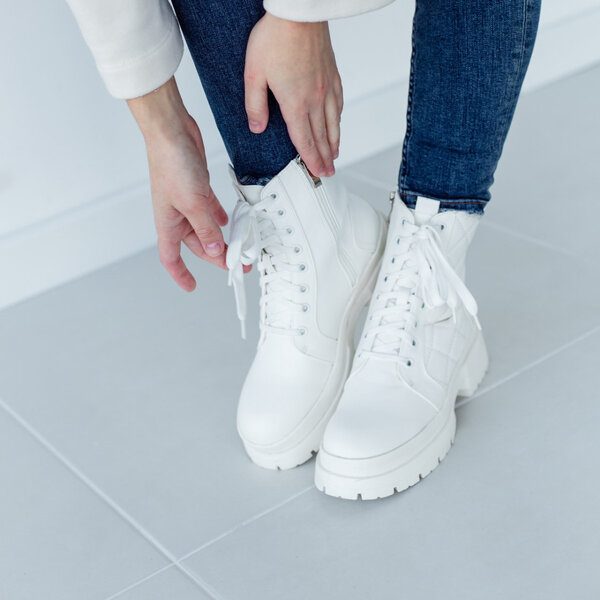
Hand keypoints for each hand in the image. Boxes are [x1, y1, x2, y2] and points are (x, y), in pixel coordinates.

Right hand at [127, 78, 234, 291]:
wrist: (171, 130)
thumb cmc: (171, 163)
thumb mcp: (193, 203)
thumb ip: (206, 229)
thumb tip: (214, 251)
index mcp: (168, 223)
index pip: (171, 258)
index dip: (180, 274)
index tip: (192, 287)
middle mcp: (176, 215)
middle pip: (197, 245)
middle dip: (216, 257)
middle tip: (238, 265)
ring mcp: (187, 202)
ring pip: (206, 228)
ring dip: (222, 238)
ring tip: (241, 247)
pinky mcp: (197, 188)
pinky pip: (210, 210)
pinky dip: (221, 218)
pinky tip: (232, 222)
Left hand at [244, 13, 342, 177]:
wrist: (299, 11)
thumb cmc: (275, 37)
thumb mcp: (253, 74)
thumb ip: (255, 105)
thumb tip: (257, 128)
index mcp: (295, 103)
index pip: (304, 141)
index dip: (311, 160)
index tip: (316, 173)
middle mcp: (315, 99)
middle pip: (321, 137)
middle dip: (324, 158)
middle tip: (327, 173)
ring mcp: (326, 87)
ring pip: (332, 123)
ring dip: (333, 142)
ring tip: (334, 155)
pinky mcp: (332, 74)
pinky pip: (338, 103)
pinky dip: (338, 119)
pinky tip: (337, 123)